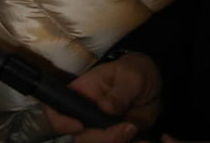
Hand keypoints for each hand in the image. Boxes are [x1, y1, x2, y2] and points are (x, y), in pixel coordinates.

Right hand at [43, 52, 162, 142]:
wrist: (152, 86)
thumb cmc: (134, 73)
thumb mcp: (130, 76)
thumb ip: (119, 92)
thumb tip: (106, 108)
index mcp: (80, 94)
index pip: (57, 110)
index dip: (61, 122)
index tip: (80, 125)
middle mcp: (86, 115)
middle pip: (80, 137)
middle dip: (101, 138)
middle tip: (126, 127)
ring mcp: (101, 128)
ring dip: (116, 142)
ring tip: (135, 128)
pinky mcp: (117, 138)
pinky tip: (141, 137)